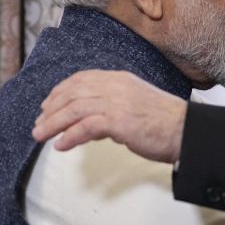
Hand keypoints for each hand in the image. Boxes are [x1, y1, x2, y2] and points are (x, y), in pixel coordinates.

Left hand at [32, 70, 186, 162]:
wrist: (186, 129)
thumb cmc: (165, 122)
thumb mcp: (135, 105)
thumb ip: (113, 108)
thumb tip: (91, 124)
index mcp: (119, 79)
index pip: (81, 79)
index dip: (60, 91)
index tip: (48, 104)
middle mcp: (115, 86)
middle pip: (73, 93)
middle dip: (52, 109)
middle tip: (39, 123)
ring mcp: (116, 102)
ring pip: (74, 109)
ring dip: (53, 123)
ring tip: (40, 135)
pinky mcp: (119, 121)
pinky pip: (86, 127)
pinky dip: (70, 136)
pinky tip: (61, 145)